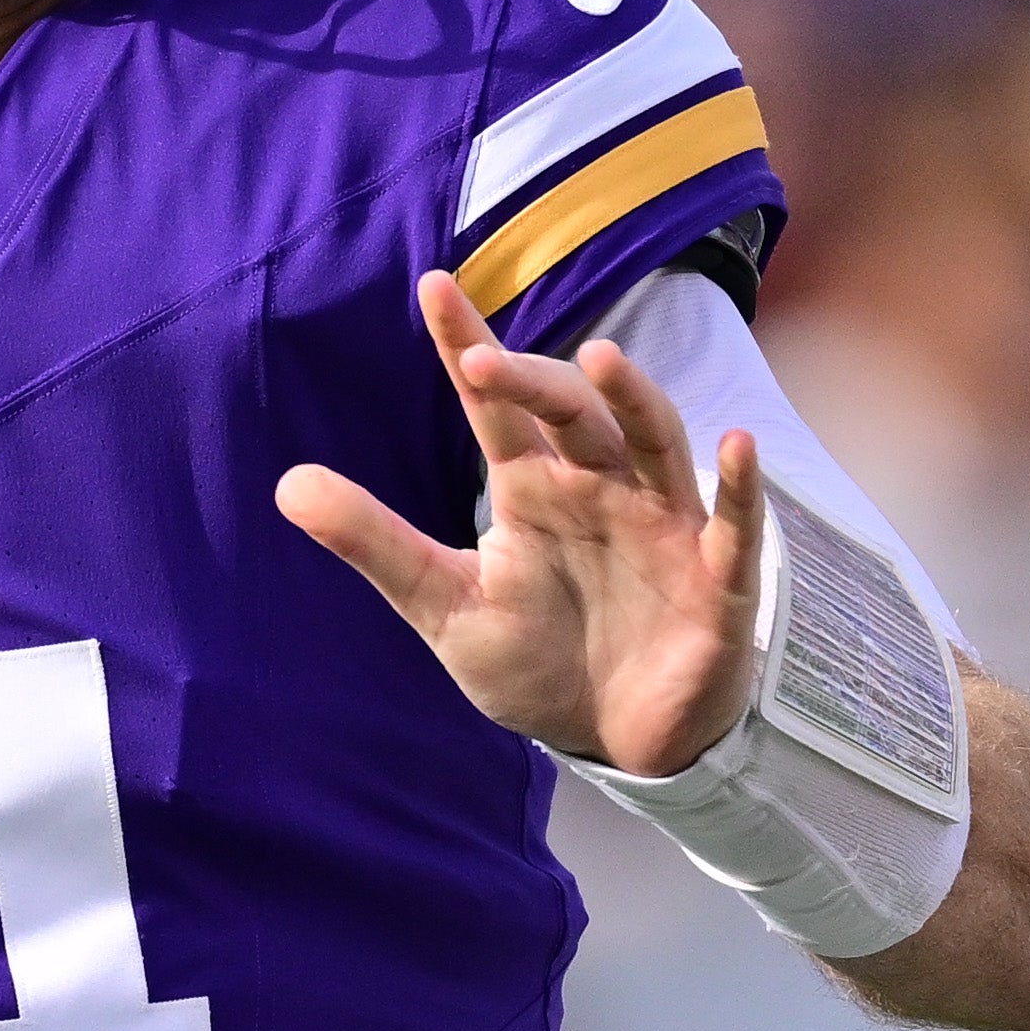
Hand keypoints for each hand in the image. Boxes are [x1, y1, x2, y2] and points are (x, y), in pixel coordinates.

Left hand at [274, 271, 763, 772]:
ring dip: (633, 401)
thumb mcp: (445, 606)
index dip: (467, 348)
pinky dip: (742, 487)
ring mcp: (662, 526)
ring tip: (601, 362)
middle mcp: (599, 488)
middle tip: (487, 362)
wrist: (614, 742)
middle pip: (572, 413)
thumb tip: (287, 486)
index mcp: (533, 487)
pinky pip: (736, 526)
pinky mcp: (716, 579)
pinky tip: (737, 446)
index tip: (432, 288)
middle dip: (534, 382)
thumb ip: (376, 544)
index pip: (495, 407)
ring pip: (654, 442)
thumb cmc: (538, 662)